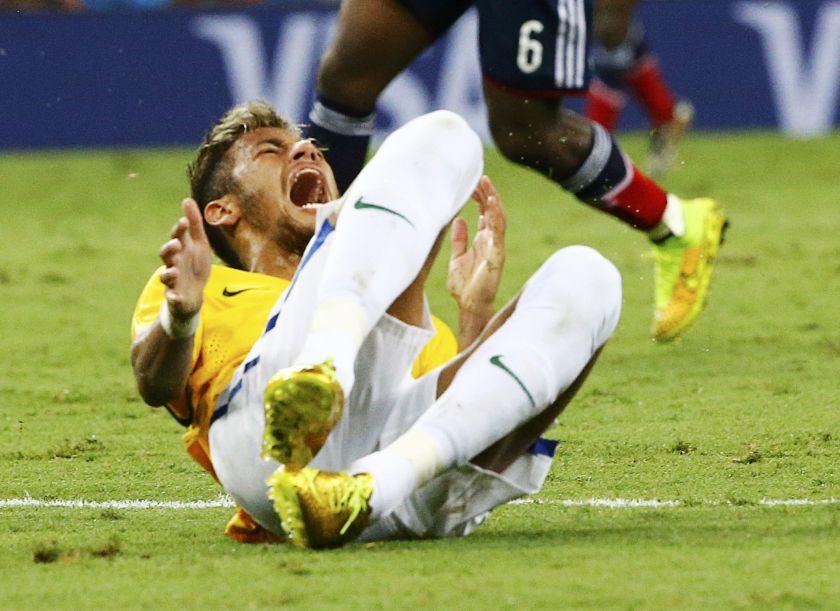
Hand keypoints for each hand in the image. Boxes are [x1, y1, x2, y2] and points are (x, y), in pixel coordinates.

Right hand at [158, 198, 211, 319]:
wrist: (193, 295)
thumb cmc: (195, 266)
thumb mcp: (198, 244)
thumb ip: (194, 223)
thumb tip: (187, 199)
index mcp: (180, 250)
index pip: (177, 237)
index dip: (179, 230)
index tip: (184, 221)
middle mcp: (173, 263)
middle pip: (166, 255)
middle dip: (170, 249)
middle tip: (177, 244)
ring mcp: (173, 280)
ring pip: (166, 276)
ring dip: (169, 273)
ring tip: (175, 271)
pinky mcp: (176, 297)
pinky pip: (172, 298)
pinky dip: (173, 298)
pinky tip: (175, 297)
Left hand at [448, 175, 506, 320]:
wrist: (470, 306)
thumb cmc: (465, 287)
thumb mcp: (456, 259)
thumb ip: (459, 240)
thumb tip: (458, 219)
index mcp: (482, 241)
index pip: (484, 213)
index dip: (479, 197)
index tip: (472, 183)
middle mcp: (491, 241)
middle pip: (492, 211)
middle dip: (487, 193)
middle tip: (480, 177)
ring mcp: (496, 246)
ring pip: (498, 217)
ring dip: (493, 200)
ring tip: (486, 183)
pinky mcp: (497, 254)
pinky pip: (498, 231)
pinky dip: (496, 215)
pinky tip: (491, 202)